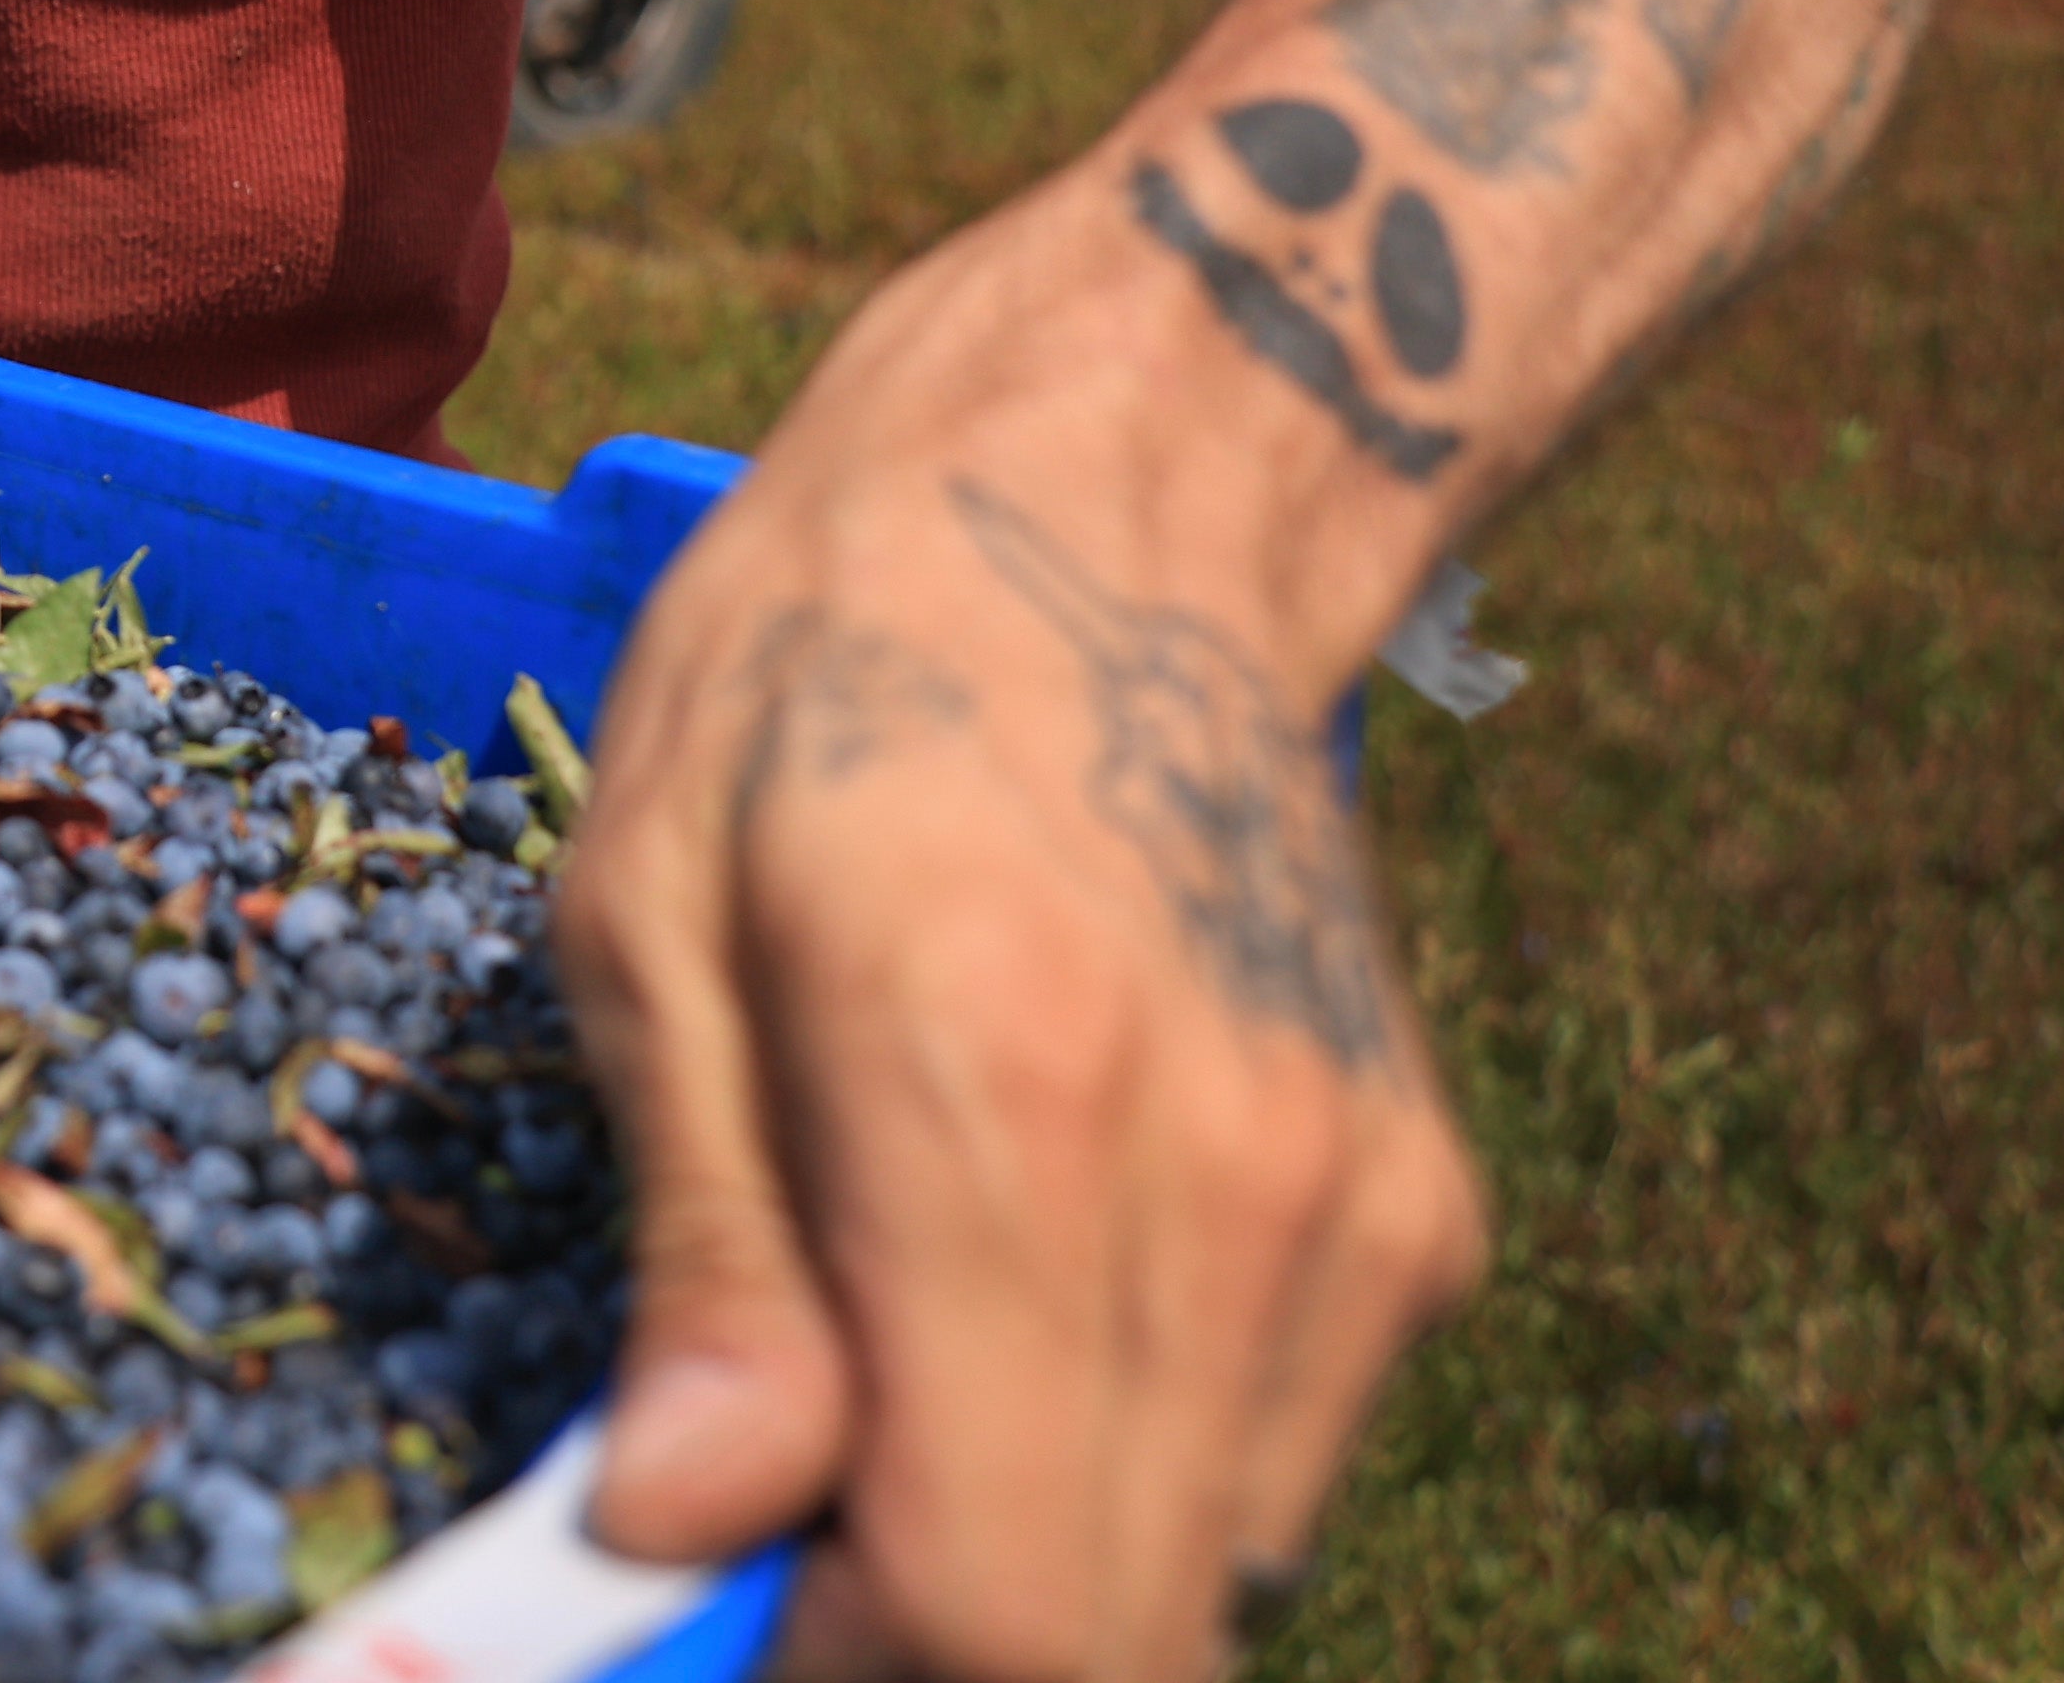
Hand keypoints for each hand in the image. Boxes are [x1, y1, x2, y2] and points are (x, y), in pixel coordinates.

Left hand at [553, 259, 1489, 1676]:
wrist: (1115, 498)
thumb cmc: (819, 678)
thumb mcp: (646, 919)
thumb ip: (701, 1255)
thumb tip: (679, 1529)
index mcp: (1002, 1108)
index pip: (989, 1604)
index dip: (831, 1676)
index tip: (704, 1619)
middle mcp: (1225, 1197)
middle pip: (1110, 1648)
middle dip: (912, 1651)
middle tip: (764, 1542)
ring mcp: (1356, 1221)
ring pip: (1200, 1592)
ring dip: (1019, 1570)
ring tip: (873, 1402)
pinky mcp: (1417, 1223)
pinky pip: (1263, 1480)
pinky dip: (1120, 1477)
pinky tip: (1010, 1312)